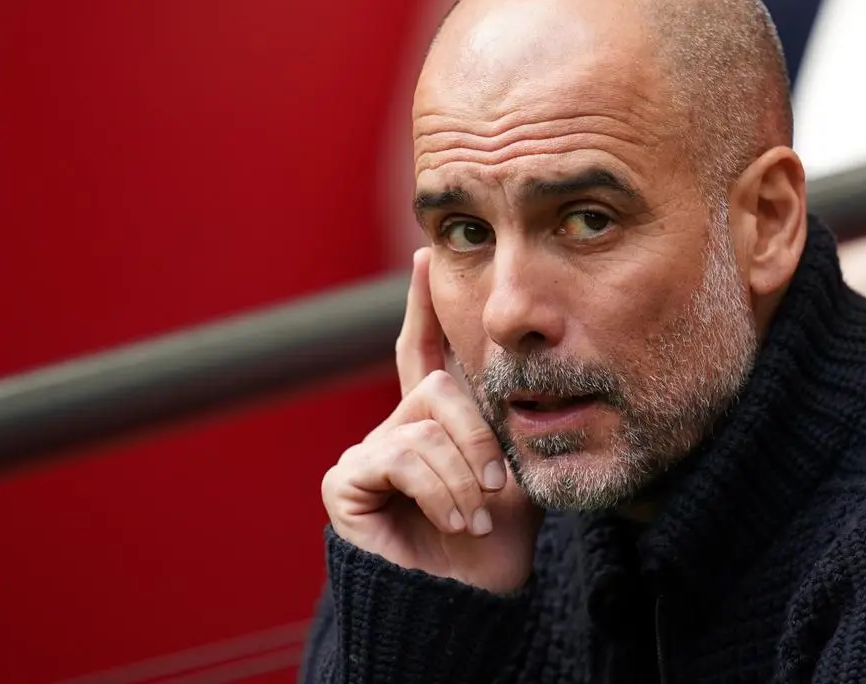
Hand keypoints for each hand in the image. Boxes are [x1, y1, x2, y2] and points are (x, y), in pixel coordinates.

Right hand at [321, 248, 541, 593]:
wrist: (470, 609)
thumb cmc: (495, 548)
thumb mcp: (513, 472)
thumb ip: (502, 421)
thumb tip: (519, 364)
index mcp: (436, 424)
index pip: (425, 353)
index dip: (424, 307)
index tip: (425, 255)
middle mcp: (397, 430)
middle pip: (439, 387)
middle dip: (480, 435)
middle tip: (497, 487)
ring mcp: (368, 454)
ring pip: (426, 422)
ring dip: (465, 475)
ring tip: (476, 516)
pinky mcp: (345, 483)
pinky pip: (401, 455)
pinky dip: (438, 490)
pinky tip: (453, 521)